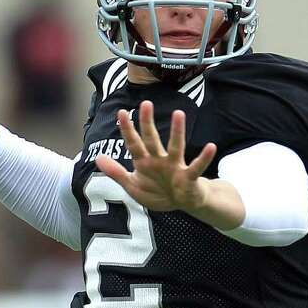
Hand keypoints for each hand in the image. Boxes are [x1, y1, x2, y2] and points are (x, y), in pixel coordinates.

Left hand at [95, 102, 216, 213]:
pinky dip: (204, 158)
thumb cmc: (158, 192)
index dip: (127, 130)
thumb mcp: (132, 186)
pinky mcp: (189, 178)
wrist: (181, 203)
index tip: (121, 113)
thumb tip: (97, 157)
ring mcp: (175, 167)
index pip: (133, 144)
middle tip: (146, 103)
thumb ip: (116, 172)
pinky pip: (197, 167)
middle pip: (152, 140)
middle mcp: (160, 160)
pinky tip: (210, 147)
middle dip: (148, 124)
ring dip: (176, 132)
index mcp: (145, 162)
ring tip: (178, 114)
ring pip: (175, 147)